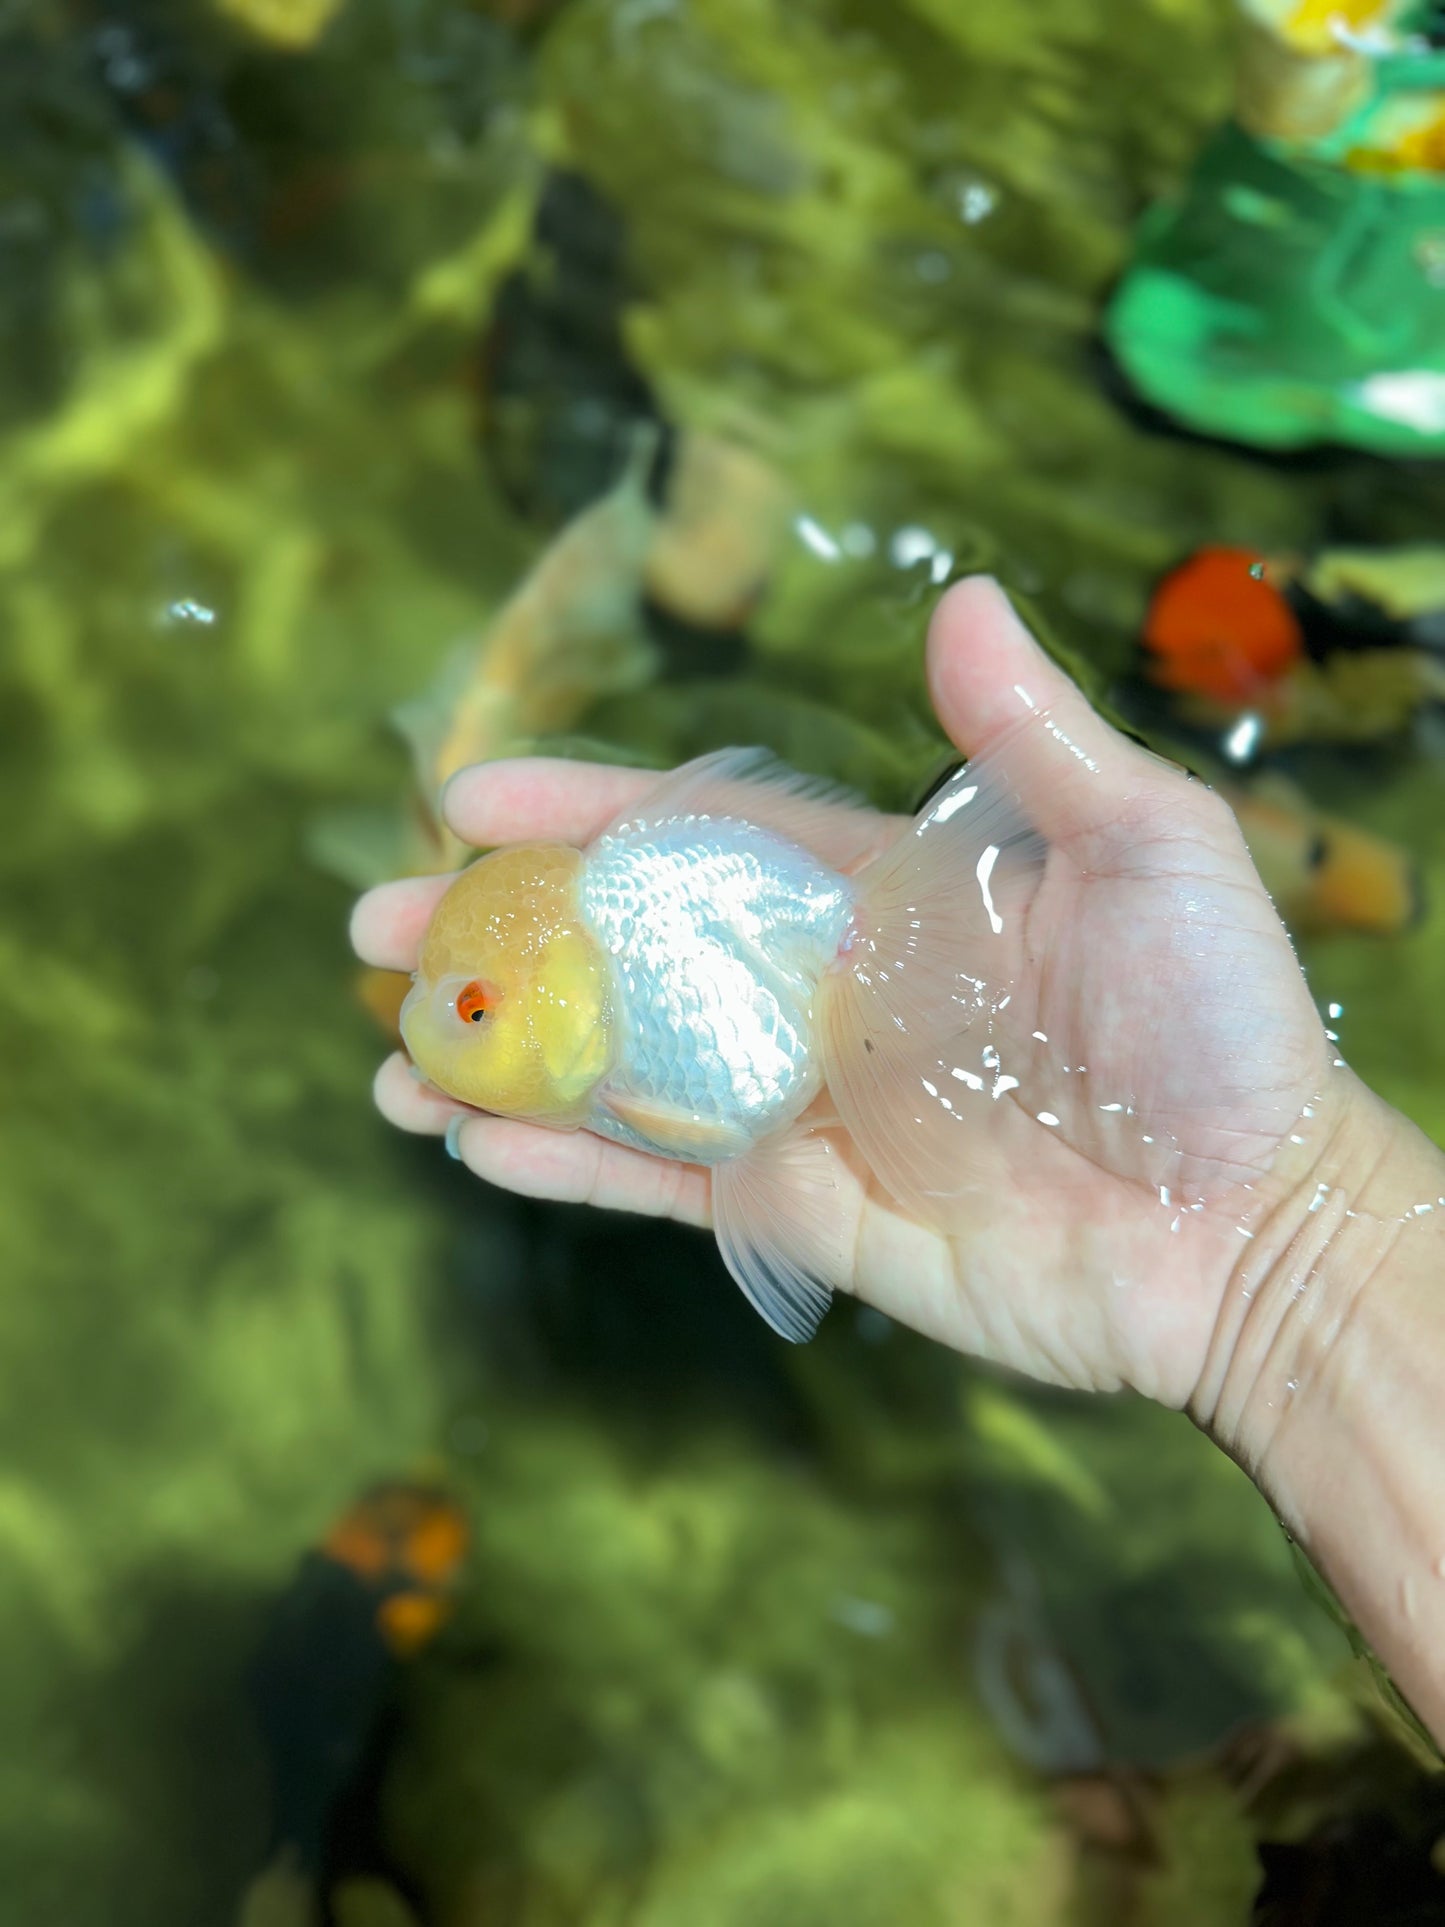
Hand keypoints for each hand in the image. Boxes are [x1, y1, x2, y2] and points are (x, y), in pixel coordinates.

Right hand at [352, 579, 1340, 1408]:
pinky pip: (656, 1180)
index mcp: (879, 896)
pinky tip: (469, 1139)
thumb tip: (963, 596)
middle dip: (498, 933)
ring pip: (617, 1068)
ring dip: (499, 1054)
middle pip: (625, 948)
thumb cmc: (1213, 1030)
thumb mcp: (1146, 851)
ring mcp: (798, 1104)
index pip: (700, 835)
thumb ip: (1034, 740)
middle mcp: (818, 992)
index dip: (584, 810)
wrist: (1243, 1229)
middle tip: (372, 925)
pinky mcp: (796, 1209)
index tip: (469, 797)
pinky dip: (562, 1161)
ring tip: (390, 1050)